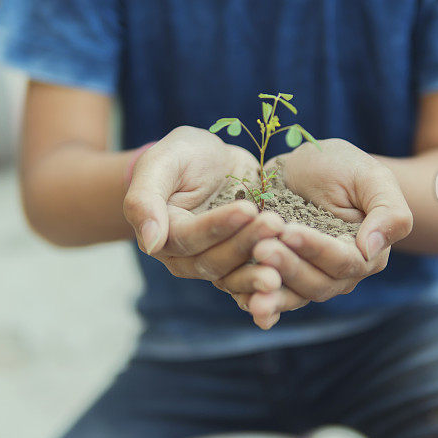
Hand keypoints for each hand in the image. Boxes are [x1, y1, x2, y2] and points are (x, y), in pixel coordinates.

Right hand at [123, 126, 284, 297]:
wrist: (212, 160)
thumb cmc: (182, 155)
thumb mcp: (162, 162)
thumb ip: (145, 199)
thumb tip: (150, 243)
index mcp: (163, 235)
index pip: (189, 238)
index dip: (218, 226)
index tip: (247, 209)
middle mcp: (186, 258)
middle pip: (215, 261)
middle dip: (247, 243)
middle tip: (276, 224)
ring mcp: (214, 263)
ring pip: (236, 274)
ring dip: (262, 265)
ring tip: (288, 249)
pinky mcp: (241, 263)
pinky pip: (253, 277)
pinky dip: (272, 282)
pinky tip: (292, 276)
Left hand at [243, 139, 413, 326]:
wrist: (306, 169)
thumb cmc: (344, 167)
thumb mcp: (371, 177)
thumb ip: (388, 212)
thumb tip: (372, 250)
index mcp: (366, 254)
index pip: (344, 262)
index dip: (316, 249)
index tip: (289, 232)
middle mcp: (340, 275)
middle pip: (317, 283)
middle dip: (288, 266)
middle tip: (261, 248)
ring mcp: (309, 279)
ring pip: (293, 294)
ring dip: (270, 288)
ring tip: (249, 272)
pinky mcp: (281, 277)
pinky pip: (271, 296)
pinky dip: (260, 304)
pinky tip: (245, 304)